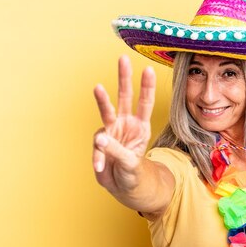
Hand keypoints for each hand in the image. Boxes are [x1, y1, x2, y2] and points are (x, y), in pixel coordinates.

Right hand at [92, 55, 155, 195]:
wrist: (124, 187)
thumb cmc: (134, 172)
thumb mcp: (131, 164)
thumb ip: (117, 151)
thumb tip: (101, 139)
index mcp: (141, 127)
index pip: (146, 103)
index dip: (147, 87)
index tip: (148, 69)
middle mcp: (126, 124)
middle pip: (125, 97)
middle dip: (124, 77)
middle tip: (123, 59)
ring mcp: (112, 132)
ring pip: (106, 111)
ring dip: (103, 99)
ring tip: (98, 87)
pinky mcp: (100, 143)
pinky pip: (97, 147)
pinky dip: (99, 158)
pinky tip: (101, 168)